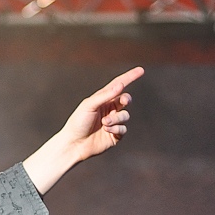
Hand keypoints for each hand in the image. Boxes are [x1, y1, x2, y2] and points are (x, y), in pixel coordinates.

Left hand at [23, 66, 142, 194]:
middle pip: (125, 99)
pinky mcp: (115, 135)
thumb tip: (120, 85)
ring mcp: (113, 122)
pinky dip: (116, 128)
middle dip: (126, 99)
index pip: (117, 85)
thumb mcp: (89, 105)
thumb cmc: (77, 122)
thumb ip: (105, 95)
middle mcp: (109, 109)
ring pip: (125, 115)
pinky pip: (123, 128)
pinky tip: (106, 130)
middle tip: (124, 100)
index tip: (141, 70)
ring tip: (104, 122)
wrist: (74, 144)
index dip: (129, 77)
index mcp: (101, 100)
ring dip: (116, 118)